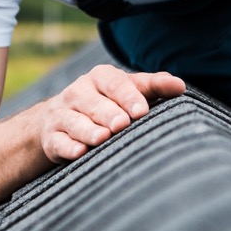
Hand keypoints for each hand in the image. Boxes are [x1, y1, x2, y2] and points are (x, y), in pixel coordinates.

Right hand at [39, 65, 184, 162]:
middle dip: (109, 113)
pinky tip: (79, 153)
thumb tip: (179, 85)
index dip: (129, 96)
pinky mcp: (51, 137)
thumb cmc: (107, 103)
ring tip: (103, 138)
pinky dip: (68, 147)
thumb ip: (153, 86)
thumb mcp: (128, 90)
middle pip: (95, 103)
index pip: (116, 84)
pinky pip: (58, 141)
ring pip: (75, 121)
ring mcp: (62, 114)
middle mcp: (78, 92)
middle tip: (122, 124)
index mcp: (100, 77)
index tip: (142, 111)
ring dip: (88, 130)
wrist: (58, 119)